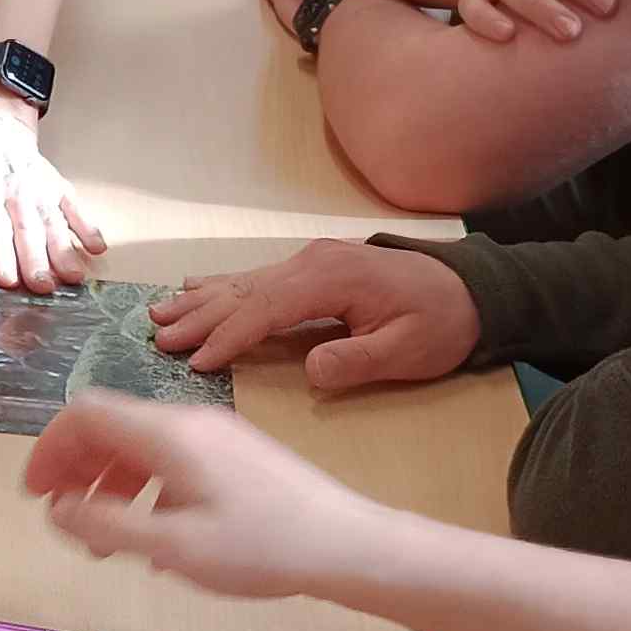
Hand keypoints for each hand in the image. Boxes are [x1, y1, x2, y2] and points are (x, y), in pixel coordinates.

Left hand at [0, 80, 103, 292]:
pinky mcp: (55, 186)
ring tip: (73, 276)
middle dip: (36, 261)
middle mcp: (14, 191)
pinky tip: (98, 248)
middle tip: (45, 288)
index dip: (1, 252)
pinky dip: (88, 226)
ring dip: (64, 251)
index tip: (7, 279)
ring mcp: (38, 189)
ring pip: (53, 223)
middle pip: (26, 230)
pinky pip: (74, 207)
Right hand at [22, 392, 387, 600]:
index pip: (85, 414)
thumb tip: (54, 509)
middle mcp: (189, 421)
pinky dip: (145, 488)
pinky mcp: (236, 455)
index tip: (35, 494)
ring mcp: (216, 435)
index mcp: (168, 434)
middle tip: (65, 519)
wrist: (349, 544)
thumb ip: (106, 527)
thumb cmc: (263, 548)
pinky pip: (172, 459)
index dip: (49, 449)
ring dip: (110, 484)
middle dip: (76, 468)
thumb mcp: (174, 548)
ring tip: (107, 540)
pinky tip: (156, 537)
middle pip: (111, 426)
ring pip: (141, 445)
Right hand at [151, 239, 480, 390]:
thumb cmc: (443, 323)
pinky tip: (193, 286)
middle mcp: (312, 263)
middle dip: (199, 317)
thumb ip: (358, 360)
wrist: (473, 290)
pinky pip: (257, 277)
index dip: (229, 336)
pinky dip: (221, 285)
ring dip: (200, 300)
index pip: (266, 309)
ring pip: (244, 281)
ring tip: (158, 314)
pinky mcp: (313, 266)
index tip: (197, 362)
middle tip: (157, 338)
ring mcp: (310, 261)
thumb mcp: (410, 351)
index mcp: (332, 280)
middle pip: (244, 292)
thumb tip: (311, 369)